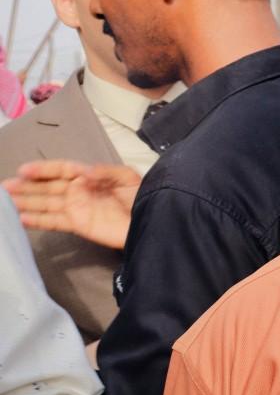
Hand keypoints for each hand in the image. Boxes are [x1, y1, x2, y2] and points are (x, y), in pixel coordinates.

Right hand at [2, 160, 140, 249]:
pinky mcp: (78, 225)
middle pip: (48, 187)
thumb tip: (82, 173)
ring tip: (6, 200)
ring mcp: (77, 208)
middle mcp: (78, 191)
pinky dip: (38, 221)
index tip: (24, 170)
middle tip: (4, 186)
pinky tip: (21, 218)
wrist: (149, 221)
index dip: (43, 169)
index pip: (61, 169)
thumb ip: (105, 172)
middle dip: (26, 186)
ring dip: (26, 202)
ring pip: (46, 203)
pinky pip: (54, 221)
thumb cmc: (141, 196)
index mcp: (89, 176)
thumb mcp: (127, 177)